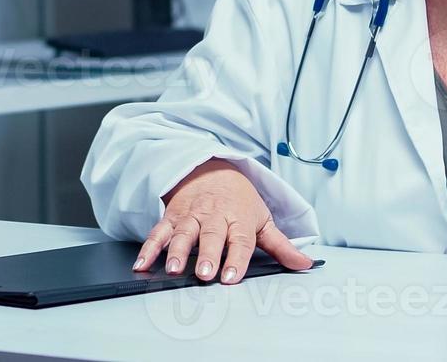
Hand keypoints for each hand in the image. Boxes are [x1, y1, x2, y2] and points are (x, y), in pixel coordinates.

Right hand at [134, 158, 313, 283]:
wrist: (212, 170)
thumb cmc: (239, 200)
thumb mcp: (263, 219)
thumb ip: (281, 245)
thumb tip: (305, 264)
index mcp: (238, 218)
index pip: (239, 240)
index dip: (236, 258)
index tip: (232, 276)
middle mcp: (214, 216)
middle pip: (210, 236)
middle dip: (206, 254)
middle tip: (204, 272)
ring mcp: (191, 216)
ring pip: (182, 233)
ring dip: (176, 251)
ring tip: (172, 269)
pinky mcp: (172, 217)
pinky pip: (158, 232)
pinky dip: (149, 248)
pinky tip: (142, 264)